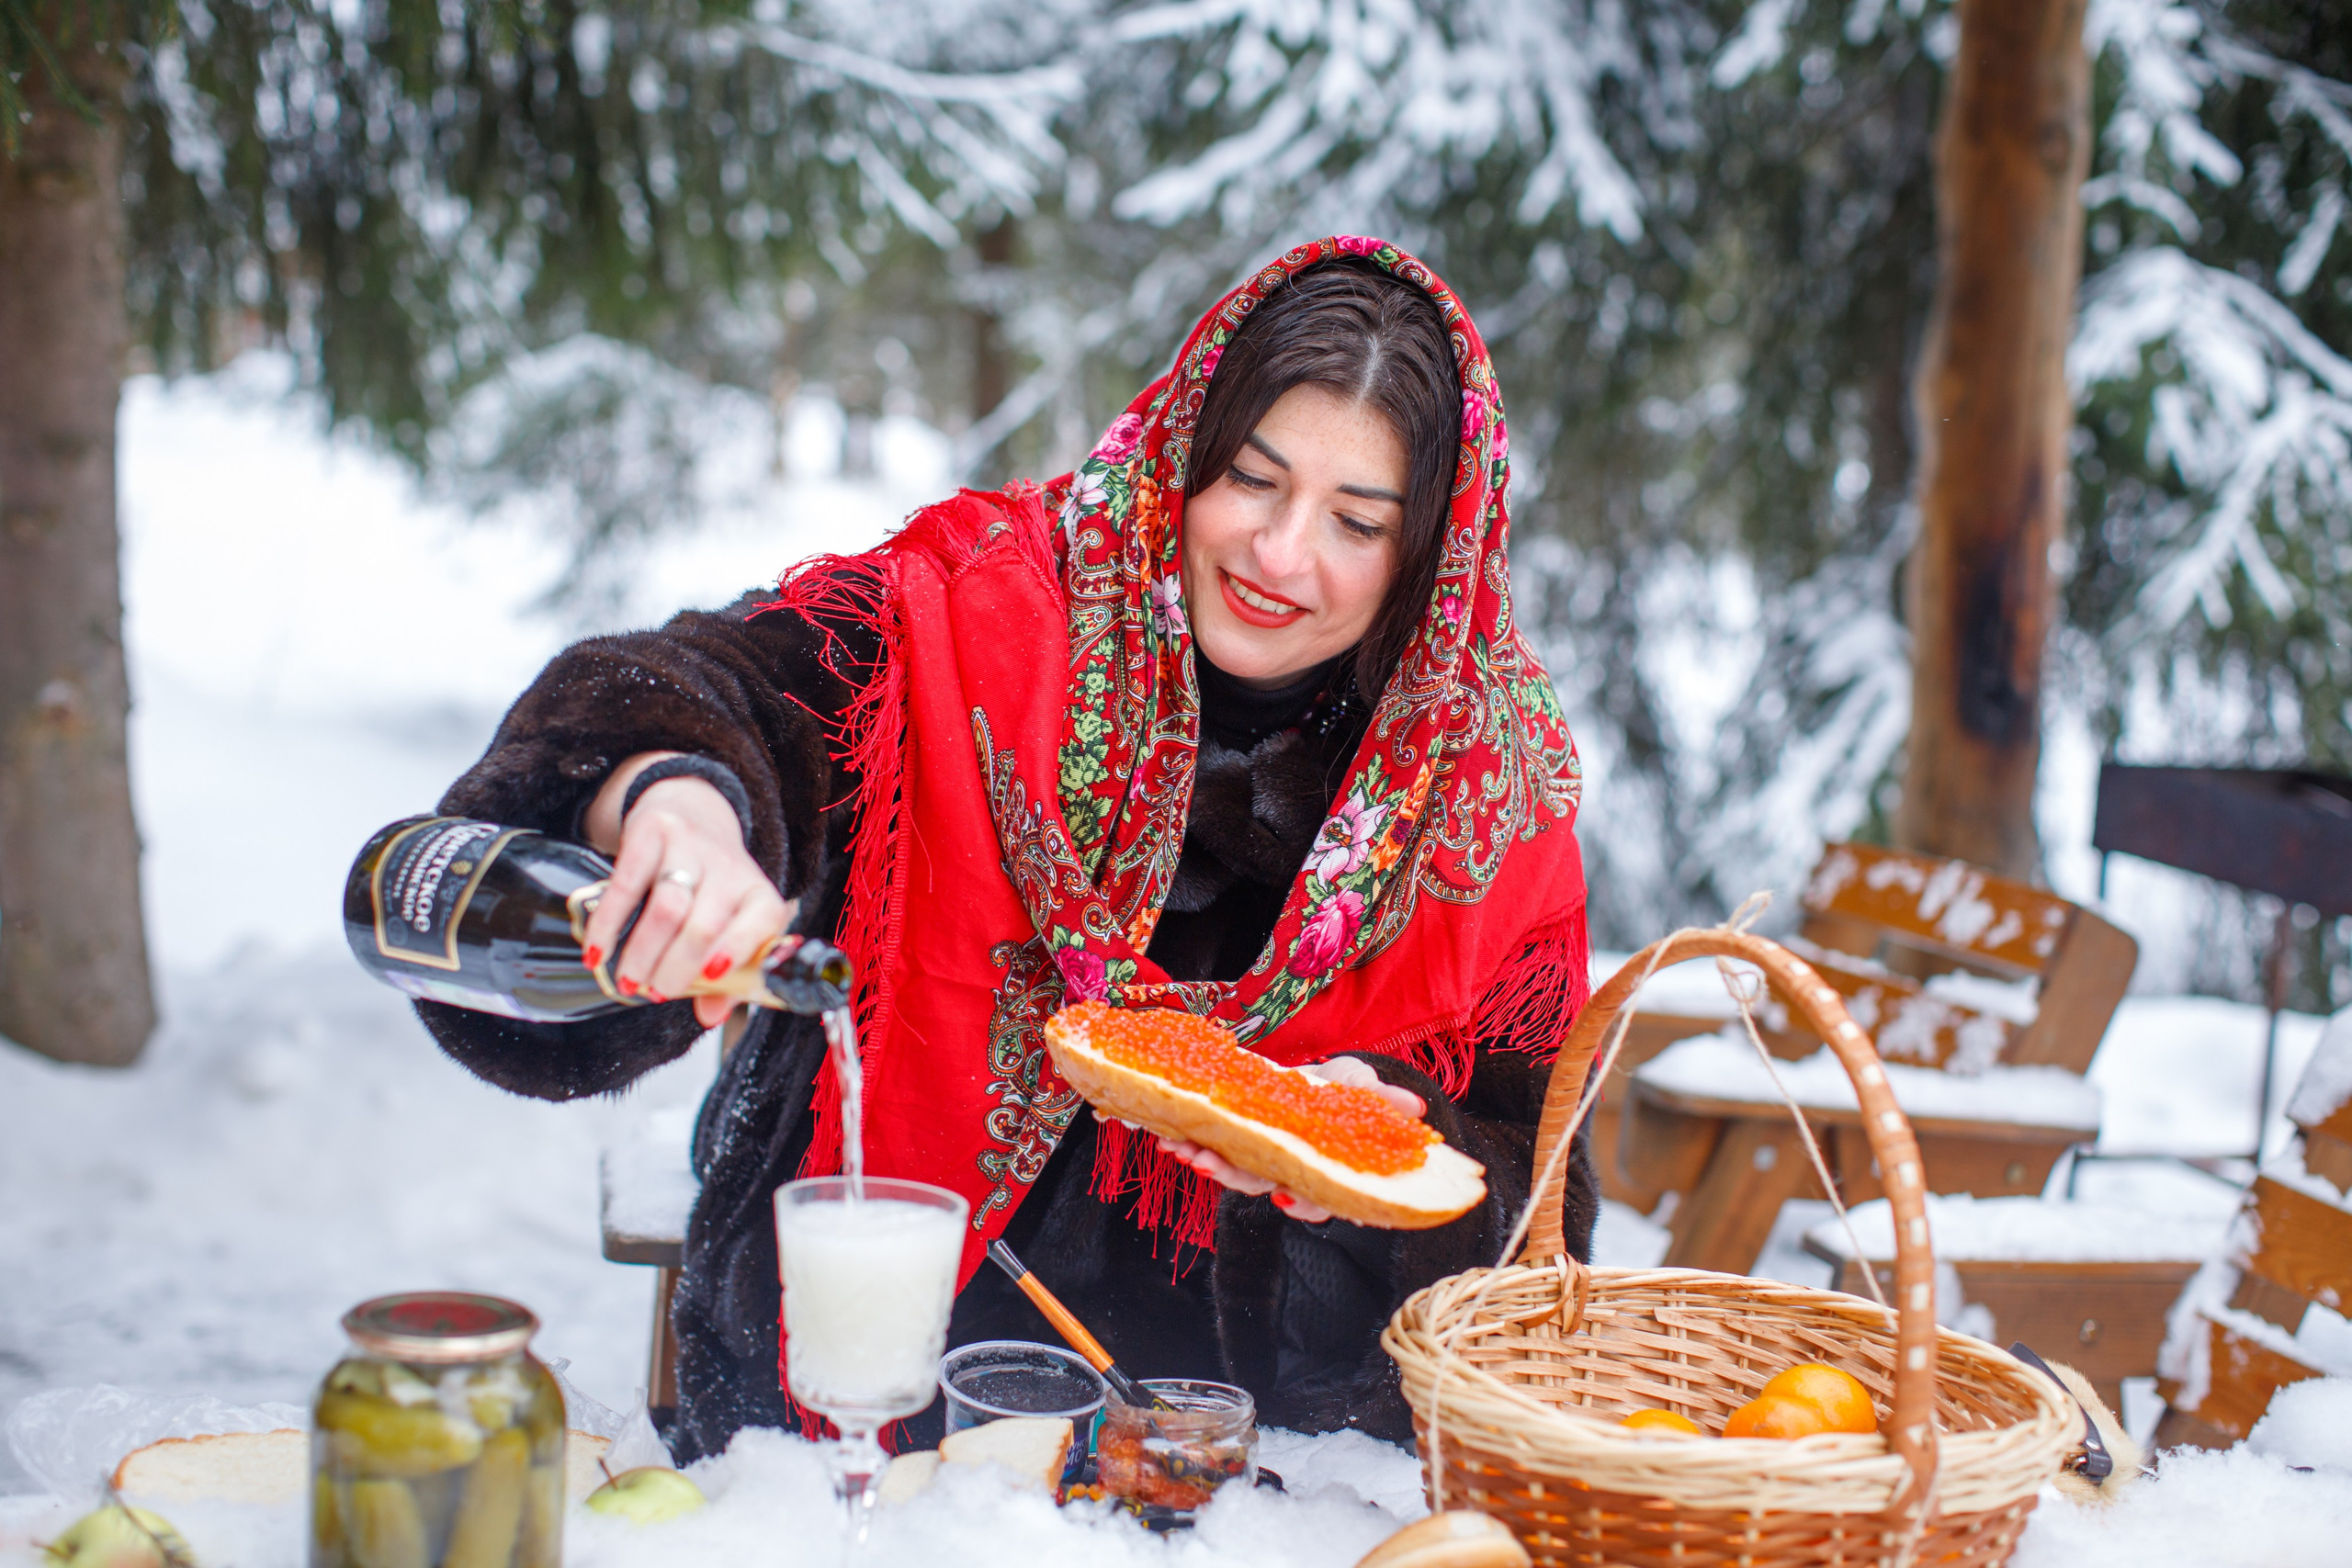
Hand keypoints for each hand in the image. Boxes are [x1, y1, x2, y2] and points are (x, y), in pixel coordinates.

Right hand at [580, 760, 794, 1029]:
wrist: (693, 811)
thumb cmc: (712, 884)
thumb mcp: (729, 923)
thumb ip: (727, 976)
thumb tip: (712, 1016)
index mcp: (758, 894)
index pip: (763, 920)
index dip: (738, 948)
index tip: (710, 975)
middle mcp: (729, 868)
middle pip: (704, 925)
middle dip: (675, 968)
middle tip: (655, 991)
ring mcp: (691, 845)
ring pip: (667, 908)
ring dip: (643, 953)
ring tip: (629, 979)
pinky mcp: (652, 831)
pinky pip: (626, 885)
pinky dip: (609, 924)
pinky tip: (598, 951)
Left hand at [1152, 1055, 1424, 1223]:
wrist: (1323, 1080)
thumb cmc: (1349, 1090)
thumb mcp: (1365, 1087)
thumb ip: (1381, 1100)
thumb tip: (1415, 1108)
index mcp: (1324, 1166)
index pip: (1318, 1198)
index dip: (1302, 1204)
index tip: (1285, 1197)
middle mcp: (1290, 1170)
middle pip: (1263, 1184)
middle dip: (1233, 1176)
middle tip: (1207, 1162)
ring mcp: (1262, 1156)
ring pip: (1233, 1170)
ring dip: (1205, 1160)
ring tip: (1181, 1147)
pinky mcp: (1238, 1138)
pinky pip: (1213, 1146)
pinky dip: (1190, 1140)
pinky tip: (1169, 1135)